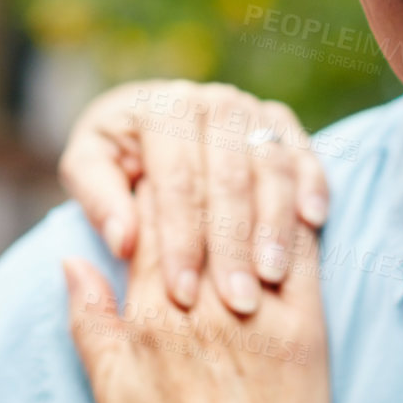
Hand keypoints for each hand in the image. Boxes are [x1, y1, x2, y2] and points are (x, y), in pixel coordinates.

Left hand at [60, 80, 328, 316]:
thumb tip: (123, 241)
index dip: (178, 239)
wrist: (152, 124)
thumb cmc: (116, 156)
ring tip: (269, 276)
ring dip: (274, 223)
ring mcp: (251, 108)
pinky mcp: (281, 122)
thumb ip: (98, 201)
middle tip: (235, 301)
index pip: (175, 181)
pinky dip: (312, 184)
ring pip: (270, 166)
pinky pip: (304, 152)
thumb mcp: (89, 168)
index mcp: (161, 107)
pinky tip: (313, 222)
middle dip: (231, 242)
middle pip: (228, 176)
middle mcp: (211, 101)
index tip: (181, 294)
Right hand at [65, 180, 328, 402]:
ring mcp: (257, 312)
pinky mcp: (306, 327)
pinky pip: (301, 251)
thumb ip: (90, 318)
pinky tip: (289, 199)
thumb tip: (72, 258)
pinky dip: (294, 218)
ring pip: (250, 219)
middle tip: (199, 147)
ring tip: (241, 160)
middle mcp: (202, 304)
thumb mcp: (111, 391)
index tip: (155, 165)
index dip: (150, 184)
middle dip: (195, 172)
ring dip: (244, 183)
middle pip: (198, 208)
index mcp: (150, 316)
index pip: (148, 219)